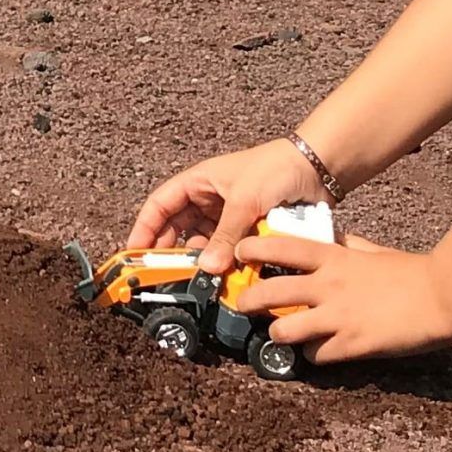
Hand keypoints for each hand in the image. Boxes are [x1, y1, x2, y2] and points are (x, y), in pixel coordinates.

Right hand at [126, 138, 324, 270]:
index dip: (144, 229)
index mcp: (198, 183)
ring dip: (200, 262)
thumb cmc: (276, 169)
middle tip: (163, 279)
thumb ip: (225, 235)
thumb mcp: (245, 200)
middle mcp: (207, 200)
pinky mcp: (246, 232)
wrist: (317, 168)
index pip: (159, 206)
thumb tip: (208, 269)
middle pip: (177, 230)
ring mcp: (227, 217)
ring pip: (203, 245)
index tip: (134, 254)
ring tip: (194, 282)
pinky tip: (223, 279)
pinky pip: (227, 252)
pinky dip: (224, 265)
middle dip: (170, 253)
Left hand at [233, 233, 451, 362]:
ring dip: (279, 334)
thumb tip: (331, 238)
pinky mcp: (351, 345)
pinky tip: (320, 352)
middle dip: (247, 301)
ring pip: (283, 330)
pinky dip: (313, 356)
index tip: (239, 253)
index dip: (252, 249)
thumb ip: (346, 246)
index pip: (281, 247)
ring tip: (282, 335)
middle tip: (244, 305)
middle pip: (269, 292)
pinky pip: (315, 356)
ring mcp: (337, 317)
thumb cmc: (410, 271)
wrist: (443, 296)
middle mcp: (327, 285)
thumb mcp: (371, 250)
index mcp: (333, 257)